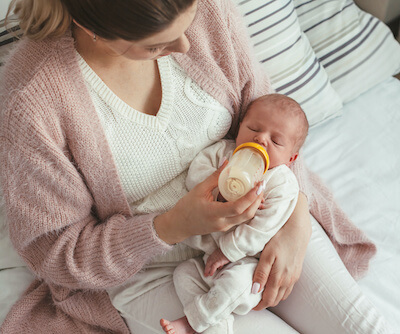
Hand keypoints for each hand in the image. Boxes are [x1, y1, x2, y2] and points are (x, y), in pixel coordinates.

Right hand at [154, 161, 264, 243]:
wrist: (179, 224)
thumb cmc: (187, 207)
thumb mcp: (200, 189)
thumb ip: (215, 176)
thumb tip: (227, 161)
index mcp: (214, 213)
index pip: (238, 207)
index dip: (251, 196)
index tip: (258, 185)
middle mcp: (222, 223)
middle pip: (247, 214)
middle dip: (257, 199)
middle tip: (261, 185)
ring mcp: (224, 227)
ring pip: (246, 218)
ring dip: (254, 204)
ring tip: (257, 190)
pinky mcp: (225, 227)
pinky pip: (241, 218)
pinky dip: (247, 208)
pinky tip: (248, 197)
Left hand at [204, 248, 230, 275]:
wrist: (228, 249)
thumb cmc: (226, 252)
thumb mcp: (221, 256)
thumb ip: (219, 260)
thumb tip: (219, 267)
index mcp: (213, 255)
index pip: (208, 261)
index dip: (207, 266)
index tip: (206, 270)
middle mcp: (213, 257)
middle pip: (208, 263)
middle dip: (206, 269)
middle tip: (205, 274)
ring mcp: (215, 259)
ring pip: (209, 265)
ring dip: (207, 270)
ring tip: (207, 275)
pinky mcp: (218, 261)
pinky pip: (213, 267)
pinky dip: (212, 271)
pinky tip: (211, 274)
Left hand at [252, 193, 310, 308]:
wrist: (298, 229)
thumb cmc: (280, 239)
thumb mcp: (267, 255)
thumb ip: (261, 273)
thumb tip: (254, 290)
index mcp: (279, 278)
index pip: (269, 299)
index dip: (259, 305)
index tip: (250, 305)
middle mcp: (288, 280)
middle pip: (276, 299)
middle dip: (265, 303)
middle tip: (254, 301)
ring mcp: (294, 276)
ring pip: (283, 295)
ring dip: (273, 297)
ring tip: (262, 294)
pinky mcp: (297, 271)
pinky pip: (289, 288)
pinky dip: (280, 291)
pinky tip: (274, 285)